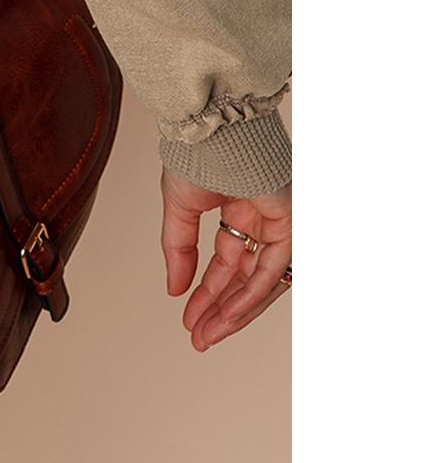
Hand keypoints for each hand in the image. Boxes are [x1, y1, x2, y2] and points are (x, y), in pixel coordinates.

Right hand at [159, 167, 290, 351]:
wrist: (212, 128)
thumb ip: (178, 249)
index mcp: (234, 210)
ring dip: (235, 310)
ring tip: (210, 332)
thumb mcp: (179, 208)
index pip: (226, 264)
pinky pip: (272, 268)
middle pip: (244, 278)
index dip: (206, 293)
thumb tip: (174, 287)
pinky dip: (251, 293)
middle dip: (220, 309)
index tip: (189, 317)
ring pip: (260, 279)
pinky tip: (229, 311)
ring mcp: (275, 221)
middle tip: (200, 334)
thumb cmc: (199, 152)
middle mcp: (258, 220)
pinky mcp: (288, 221)